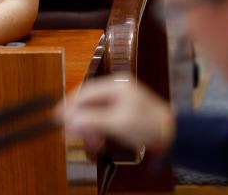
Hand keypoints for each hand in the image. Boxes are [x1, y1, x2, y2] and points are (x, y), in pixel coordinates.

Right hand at [56, 78, 174, 155]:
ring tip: (91, 142)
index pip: (85, 92)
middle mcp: (116, 89)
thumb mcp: (117, 122)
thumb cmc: (147, 125)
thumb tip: (68, 119)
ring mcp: (119, 100)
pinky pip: (102, 118)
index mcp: (116, 85)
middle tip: (71, 135)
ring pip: (93, 112)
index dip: (69, 105)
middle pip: (87, 102)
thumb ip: (92, 119)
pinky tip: (98, 141)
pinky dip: (97, 130)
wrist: (171, 134)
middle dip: (79, 120)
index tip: (57, 118)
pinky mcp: (121, 112)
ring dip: (89, 128)